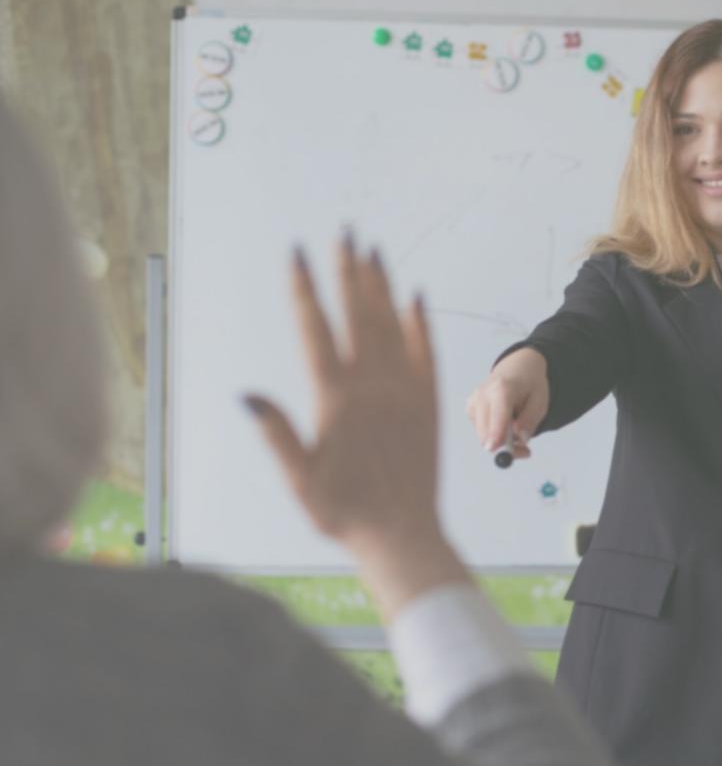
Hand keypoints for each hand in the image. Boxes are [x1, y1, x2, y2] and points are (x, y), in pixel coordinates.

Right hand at [244, 234, 468, 618]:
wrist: (404, 535)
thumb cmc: (344, 513)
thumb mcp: (299, 479)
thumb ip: (277, 433)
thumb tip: (247, 394)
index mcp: (337, 400)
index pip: (315, 330)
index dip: (304, 288)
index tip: (297, 252)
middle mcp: (374, 387)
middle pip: (359, 315)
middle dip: (348, 271)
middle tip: (344, 231)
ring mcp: (406, 392)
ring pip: (393, 325)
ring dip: (382, 286)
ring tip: (372, 250)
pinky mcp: (430, 403)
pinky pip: (426, 353)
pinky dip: (420, 323)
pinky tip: (415, 297)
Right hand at [466, 348, 549, 460]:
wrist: (517, 368)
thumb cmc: (530, 384)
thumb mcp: (540, 401)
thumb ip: (530, 420)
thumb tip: (519, 438)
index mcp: (502, 389)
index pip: (497, 415)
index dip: (496, 433)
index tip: (493, 448)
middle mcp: (483, 395)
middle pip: (486, 432)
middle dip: (504, 447)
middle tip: (525, 450)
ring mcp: (473, 402)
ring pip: (483, 436)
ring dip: (501, 442)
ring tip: (518, 431)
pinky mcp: (470, 409)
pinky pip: (482, 432)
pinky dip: (494, 435)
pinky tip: (505, 424)